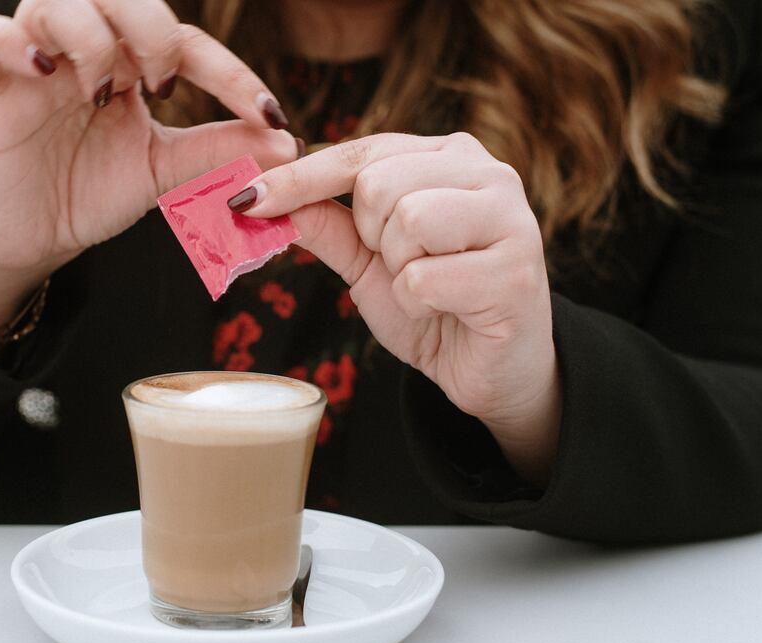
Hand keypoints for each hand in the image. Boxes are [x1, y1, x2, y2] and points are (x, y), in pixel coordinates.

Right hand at [0, 1, 296, 328]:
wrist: (32, 238)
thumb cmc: (91, 192)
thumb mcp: (162, 173)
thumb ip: (217, 151)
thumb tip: (286, 141)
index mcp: (126, 60)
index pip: (184, 41)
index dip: (231, 73)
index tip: (269, 115)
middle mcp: (78, 47)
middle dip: (150, 27)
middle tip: (162, 83)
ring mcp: (28, 60)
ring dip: (88, 35)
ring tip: (100, 91)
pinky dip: (6, 41)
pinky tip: (41, 70)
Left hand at [235, 133, 561, 481]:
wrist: (489, 370)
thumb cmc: (433, 305)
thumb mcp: (367, 261)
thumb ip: (325, 224)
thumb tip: (261, 199)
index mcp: (450, 156)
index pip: (360, 152)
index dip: (298, 178)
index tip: (245, 201)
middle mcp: (488, 172)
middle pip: (378, 184)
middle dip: (371, 237)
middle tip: (402, 266)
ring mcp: (511, 217)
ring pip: (407, 221)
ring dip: (398, 270)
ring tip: (428, 285)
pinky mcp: (516, 270)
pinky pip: (423, 278)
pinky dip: (418, 303)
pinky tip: (448, 309)